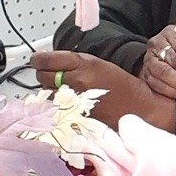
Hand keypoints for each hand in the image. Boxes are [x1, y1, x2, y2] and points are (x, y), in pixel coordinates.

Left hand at [34, 50, 175, 129]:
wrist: (137, 108)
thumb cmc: (122, 85)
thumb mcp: (99, 64)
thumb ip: (74, 62)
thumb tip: (52, 62)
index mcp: (83, 65)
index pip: (45, 60)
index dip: (38, 59)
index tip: (38, 60)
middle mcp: (76, 81)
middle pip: (42, 77)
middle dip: (44, 74)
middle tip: (54, 75)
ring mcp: (73, 100)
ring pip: (46, 93)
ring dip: (51, 90)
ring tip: (65, 90)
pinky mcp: (74, 115)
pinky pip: (55, 107)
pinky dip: (57, 104)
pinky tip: (68, 102)